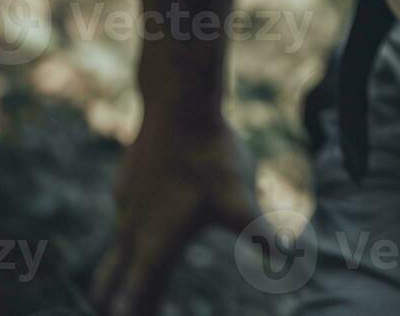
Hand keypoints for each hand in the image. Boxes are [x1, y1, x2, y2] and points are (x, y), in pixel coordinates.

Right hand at [91, 114, 262, 315]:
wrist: (179, 105)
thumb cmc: (210, 156)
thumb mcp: (239, 198)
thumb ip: (259, 232)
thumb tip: (289, 258)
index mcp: (156, 243)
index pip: (134, 297)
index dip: (133, 315)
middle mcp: (133, 229)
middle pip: (110, 281)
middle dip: (114, 300)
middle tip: (124, 312)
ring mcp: (126, 204)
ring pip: (115, 249)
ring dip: (119, 272)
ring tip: (130, 282)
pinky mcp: (127, 181)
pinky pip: (123, 216)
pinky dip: (130, 234)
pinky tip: (146, 223)